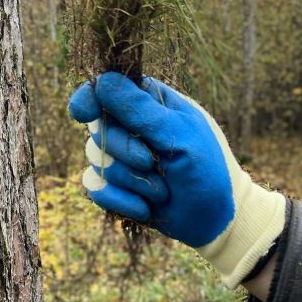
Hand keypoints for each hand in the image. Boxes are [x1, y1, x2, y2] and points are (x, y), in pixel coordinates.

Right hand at [68, 72, 285, 288]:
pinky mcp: (115, 187)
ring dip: (131, 181)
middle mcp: (130, 126)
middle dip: (124, 151)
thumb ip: (140, 110)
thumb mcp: (179, 135)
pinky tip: (146, 208)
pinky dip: (121, 201)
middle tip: (154, 162)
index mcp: (148, 102)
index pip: (105, 89)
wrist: (218, 220)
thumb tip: (102, 81)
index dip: (89, 98)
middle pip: (97, 129)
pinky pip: (96, 189)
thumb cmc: (208, 169)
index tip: (83, 113)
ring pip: (95, 161)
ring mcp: (120, 157)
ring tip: (162, 189)